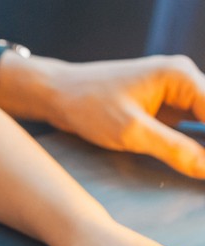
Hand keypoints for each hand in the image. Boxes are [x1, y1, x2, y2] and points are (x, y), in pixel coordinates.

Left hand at [31, 55, 204, 177]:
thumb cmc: (87, 105)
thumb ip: (174, 150)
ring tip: (203, 168)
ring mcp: (177, 92)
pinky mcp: (167, 107)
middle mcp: (184, 79)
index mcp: (180, 76)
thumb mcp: (131, 132)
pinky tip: (199, 163)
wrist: (56, 94)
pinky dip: (199, 144)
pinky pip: (195, 126)